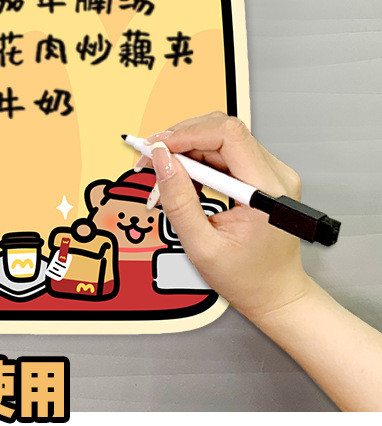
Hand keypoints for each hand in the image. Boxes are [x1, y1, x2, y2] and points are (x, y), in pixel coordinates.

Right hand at [146, 111, 312, 324]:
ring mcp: (270, 172)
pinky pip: (225, 152)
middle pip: (222, 131)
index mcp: (267, 191)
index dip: (188, 133)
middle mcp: (275, 174)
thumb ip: (179, 202)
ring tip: (162, 173)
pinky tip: (184, 179)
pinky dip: (198, 160)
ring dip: (186, 150)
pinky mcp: (261, 174)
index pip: (228, 135)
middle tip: (150, 158)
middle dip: (180, 140)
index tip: (157, 147)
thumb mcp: (202, 247)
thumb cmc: (248, 279)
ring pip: (220, 138)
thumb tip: (162, 160)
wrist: (276, 294)